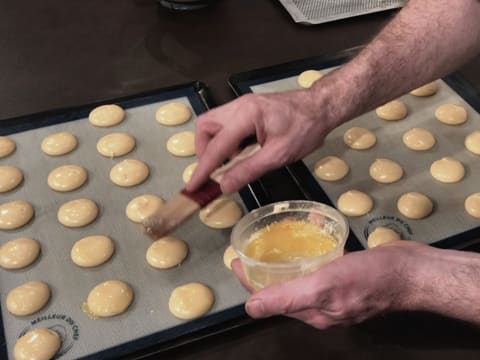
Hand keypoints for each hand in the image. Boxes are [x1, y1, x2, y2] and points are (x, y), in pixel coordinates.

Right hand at [187, 90, 334, 193]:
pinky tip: (244, 152)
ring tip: (234, 161)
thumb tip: (224, 185)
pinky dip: (227, 141)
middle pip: (205, 126)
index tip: (193, 186)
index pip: (216, 146)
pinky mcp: (247, 110)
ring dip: (216, 145)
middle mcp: (239, 106)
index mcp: (246, 115)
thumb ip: (249, 170)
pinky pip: (226, 125)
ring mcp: (242, 105)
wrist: (321, 107)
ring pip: (213, 124)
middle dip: (205, 150)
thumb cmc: (305, 128)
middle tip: (216, 169)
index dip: (203, 169)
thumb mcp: (278, 155)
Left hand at [232, 241, 427, 328]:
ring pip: (300, 277)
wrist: (410, 272)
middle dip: (264, 272)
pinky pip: (318, 267)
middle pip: (282, 288)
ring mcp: (334, 292)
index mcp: (312, 312)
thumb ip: (287, 298)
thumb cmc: (370, 279)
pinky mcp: (346, 277)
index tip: (235, 261)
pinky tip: (306, 239)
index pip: (270, 298)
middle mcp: (320, 305)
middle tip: (252, 249)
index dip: (249, 281)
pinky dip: (307, 255)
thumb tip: (251, 308)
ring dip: (284, 263)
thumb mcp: (323, 286)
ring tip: (273, 243)